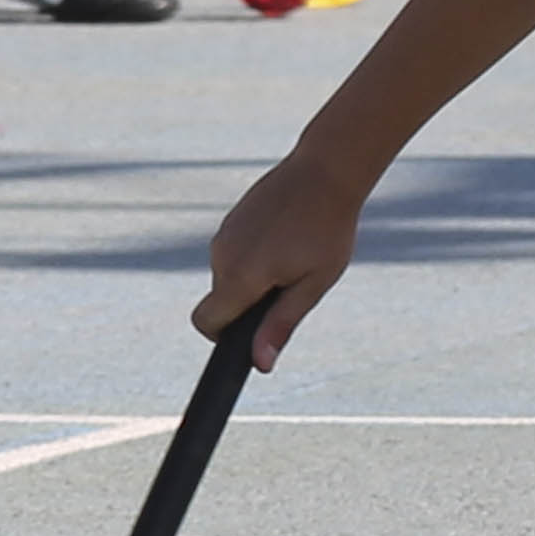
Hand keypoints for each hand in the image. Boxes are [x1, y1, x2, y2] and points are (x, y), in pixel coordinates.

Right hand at [198, 151, 368, 367]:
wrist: (326, 171)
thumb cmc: (327, 230)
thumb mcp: (312, 284)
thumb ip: (281, 324)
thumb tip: (260, 364)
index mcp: (239, 276)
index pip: (206, 322)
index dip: (223, 338)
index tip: (250, 335)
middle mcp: (221, 255)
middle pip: (222, 300)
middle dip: (250, 304)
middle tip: (295, 283)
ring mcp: (224, 233)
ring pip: (230, 275)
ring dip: (256, 277)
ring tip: (296, 255)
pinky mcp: (232, 219)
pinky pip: (236, 252)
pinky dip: (256, 255)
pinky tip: (288, 237)